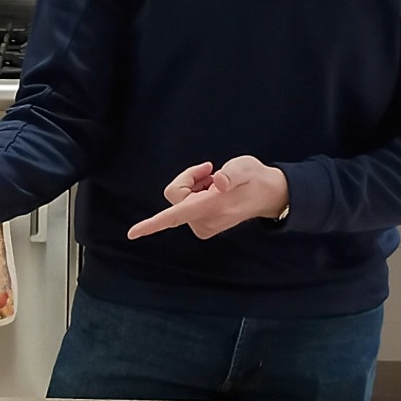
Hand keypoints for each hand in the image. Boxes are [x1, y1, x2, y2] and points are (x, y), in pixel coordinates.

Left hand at [125, 155, 289, 240]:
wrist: (268, 195)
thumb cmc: (255, 179)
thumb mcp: (247, 168)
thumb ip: (233, 173)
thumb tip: (218, 181)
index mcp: (210, 208)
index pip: (175, 216)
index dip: (152, 224)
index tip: (132, 233)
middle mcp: (204, 221)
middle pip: (175, 194)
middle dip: (188, 178)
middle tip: (210, 169)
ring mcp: (203, 226)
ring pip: (179, 199)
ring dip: (194, 186)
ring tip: (216, 182)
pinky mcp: (203, 226)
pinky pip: (185, 206)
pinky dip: (196, 194)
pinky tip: (214, 190)